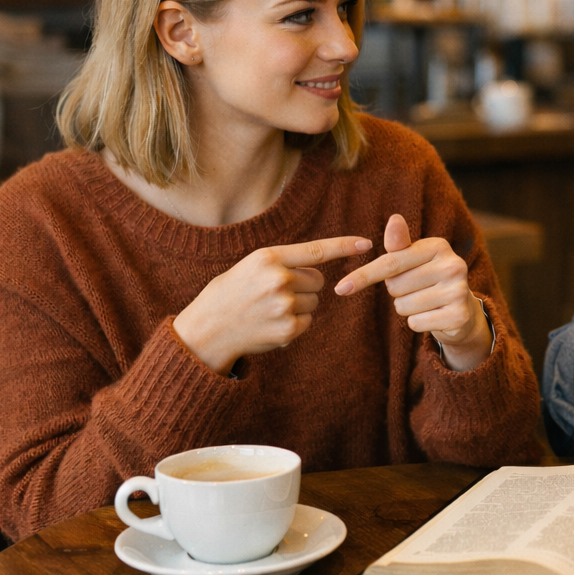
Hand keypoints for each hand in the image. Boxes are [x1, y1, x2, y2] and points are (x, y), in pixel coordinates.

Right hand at [174, 236, 372, 374]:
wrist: (206, 330)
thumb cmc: (229, 294)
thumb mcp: (249, 267)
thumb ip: (281, 263)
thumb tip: (318, 269)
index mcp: (268, 258)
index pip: (316, 250)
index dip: (344, 246)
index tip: (367, 244)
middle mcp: (279, 279)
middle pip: (318, 280)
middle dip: (304, 286)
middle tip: (274, 294)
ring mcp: (284, 305)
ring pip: (314, 302)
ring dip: (299, 306)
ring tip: (269, 309)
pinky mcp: (287, 329)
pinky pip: (308, 322)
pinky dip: (294, 324)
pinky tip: (271, 324)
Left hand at [334, 215, 491, 371]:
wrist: (462, 309)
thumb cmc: (428, 278)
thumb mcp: (413, 258)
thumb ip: (399, 243)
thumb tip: (394, 218)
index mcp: (438, 246)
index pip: (390, 262)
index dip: (363, 276)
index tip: (340, 288)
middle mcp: (453, 265)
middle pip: (395, 287)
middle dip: (397, 292)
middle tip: (416, 288)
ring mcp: (458, 291)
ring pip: (404, 307)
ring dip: (407, 308)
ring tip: (425, 301)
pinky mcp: (459, 316)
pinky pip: (416, 323)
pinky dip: (418, 323)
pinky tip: (433, 315)